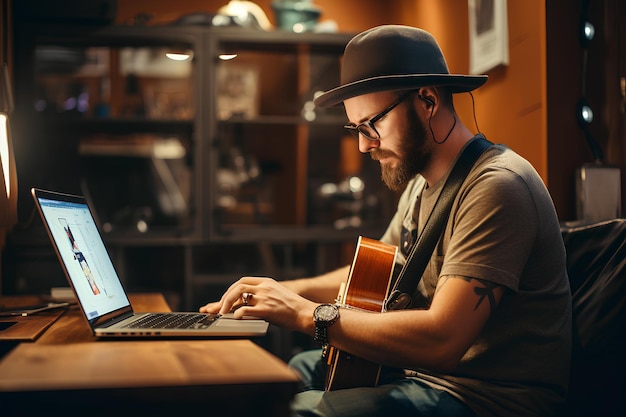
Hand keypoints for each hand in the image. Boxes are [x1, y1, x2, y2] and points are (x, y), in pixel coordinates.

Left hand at [199, 276, 315, 330]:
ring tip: (221, 314)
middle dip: (225, 297)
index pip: (243, 281)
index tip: (224, 299)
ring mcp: (265, 298)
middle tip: (218, 308)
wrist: (306, 314)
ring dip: (226, 305)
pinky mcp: (266, 310)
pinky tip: (234, 318)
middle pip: (237, 287)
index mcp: (267, 282)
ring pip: (238, 296)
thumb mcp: (277, 294)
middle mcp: (264, 288)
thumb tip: (246, 303)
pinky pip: (245, 310)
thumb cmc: (292, 308)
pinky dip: (237, 314)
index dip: (231, 290)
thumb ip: (263, 295)